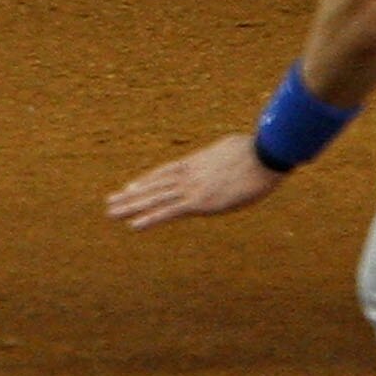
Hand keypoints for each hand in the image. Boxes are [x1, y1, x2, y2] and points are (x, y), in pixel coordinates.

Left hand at [105, 134, 283, 228]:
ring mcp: (193, 187)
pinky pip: (169, 211)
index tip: (129, 189)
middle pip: (154, 185)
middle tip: (110, 203)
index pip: (165, 173)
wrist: (266, 153)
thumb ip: (224, 158)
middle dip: (131, 196)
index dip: (146, 182)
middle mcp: (189, 174)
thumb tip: (229, 155)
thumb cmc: (258, 150)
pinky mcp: (201, 201)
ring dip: (132, 206)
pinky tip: (134, 225)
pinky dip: (150, 218)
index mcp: (197, 163)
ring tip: (111, 212)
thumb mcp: (235, 151)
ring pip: (155, 198)